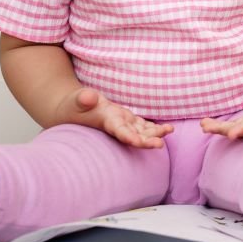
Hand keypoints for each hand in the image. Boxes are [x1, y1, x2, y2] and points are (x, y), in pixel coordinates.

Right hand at [56, 87, 173, 148]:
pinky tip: (167, 129)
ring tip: (169, 131)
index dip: (129, 137)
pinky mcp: (126, 120)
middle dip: (146, 141)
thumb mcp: (77, 99)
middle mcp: (116, 127)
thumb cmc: (74, 105)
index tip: (138, 141)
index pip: (118, 131)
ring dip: (155, 133)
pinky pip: (142, 126)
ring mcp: (123, 124)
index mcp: (105, 123)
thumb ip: (83, 98)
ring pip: (141, 131)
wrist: (73, 111)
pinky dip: (154, 127)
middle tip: (160, 144)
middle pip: (133, 136)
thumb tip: (88, 96)